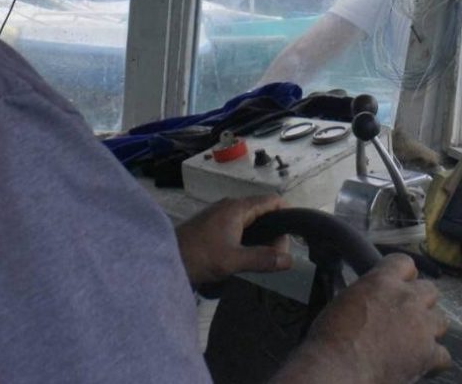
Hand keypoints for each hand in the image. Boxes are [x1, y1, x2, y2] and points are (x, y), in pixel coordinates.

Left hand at [175, 195, 292, 286]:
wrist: (165, 259)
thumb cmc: (199, 256)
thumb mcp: (233, 261)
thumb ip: (262, 259)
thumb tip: (290, 259)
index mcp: (237, 208)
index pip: (271, 200)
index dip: (287, 212)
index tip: (296, 232)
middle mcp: (230, 206)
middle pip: (262, 211)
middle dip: (275, 229)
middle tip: (279, 253)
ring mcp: (219, 214)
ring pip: (249, 220)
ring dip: (260, 235)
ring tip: (266, 256)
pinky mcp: (212, 225)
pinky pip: (238, 226)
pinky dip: (248, 237)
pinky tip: (247, 255)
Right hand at [274, 254, 450, 383]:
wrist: (338, 368)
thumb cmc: (330, 337)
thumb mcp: (345, 300)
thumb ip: (367, 294)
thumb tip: (370, 301)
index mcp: (383, 281)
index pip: (405, 263)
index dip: (404, 276)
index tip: (399, 287)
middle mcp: (407, 298)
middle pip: (430, 290)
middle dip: (422, 302)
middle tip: (407, 317)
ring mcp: (421, 325)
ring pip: (442, 319)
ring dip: (430, 329)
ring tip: (415, 341)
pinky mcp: (428, 354)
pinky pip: (444, 355)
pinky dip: (434, 360)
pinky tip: (421, 365)